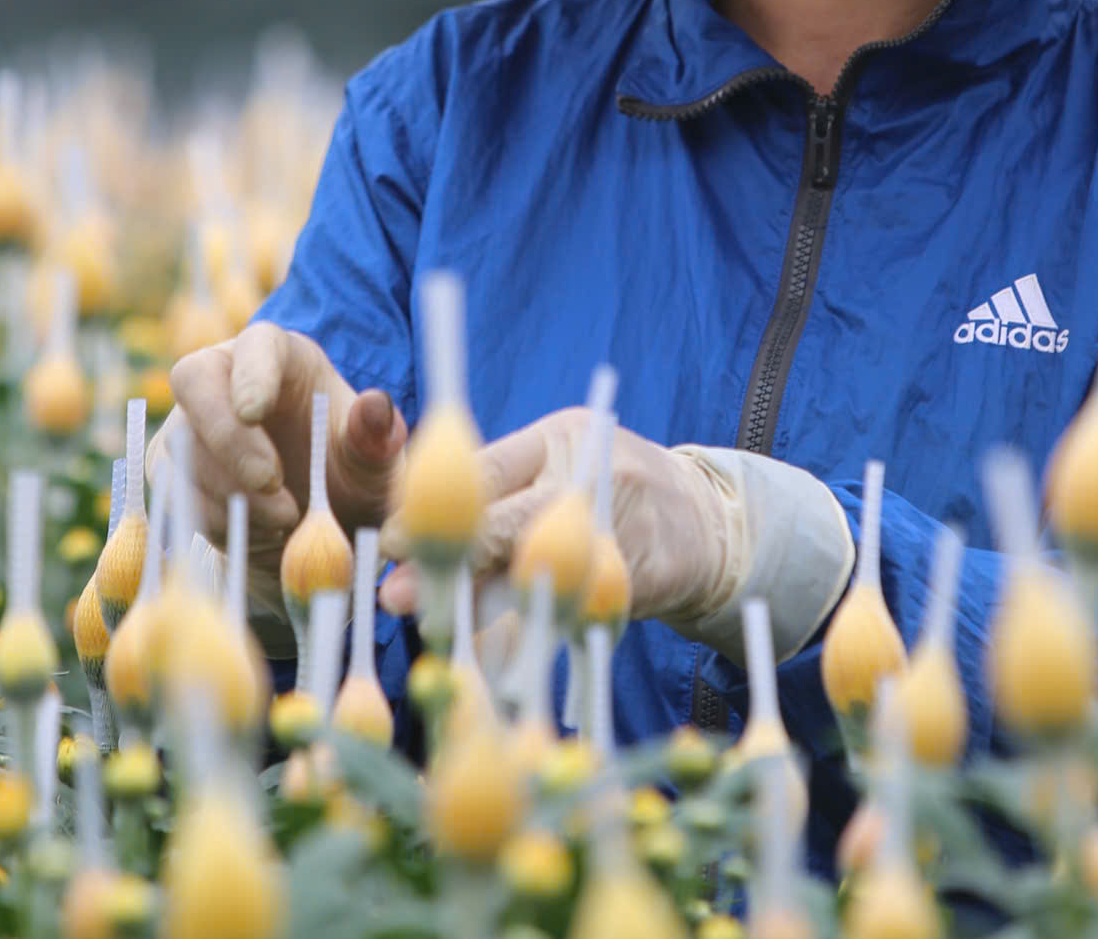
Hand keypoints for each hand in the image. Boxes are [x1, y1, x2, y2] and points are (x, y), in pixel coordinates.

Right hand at [150, 322, 406, 551]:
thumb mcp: (377, 466)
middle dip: (228, 436)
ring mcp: (191, 423)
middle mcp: (226, 378)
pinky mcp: (172, 469)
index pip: (257, 344)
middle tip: (270, 482)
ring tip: (287, 519)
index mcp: (282, 357)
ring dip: (231, 491)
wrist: (315, 529)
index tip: (255, 410)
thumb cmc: (350, 478)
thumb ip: (378, 439)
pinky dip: (217, 520)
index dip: (251, 372)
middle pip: (195, 381)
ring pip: (184, 445)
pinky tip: (262, 532)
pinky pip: (176, 492)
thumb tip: (375, 406)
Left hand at [375, 407, 734, 630]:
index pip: (489, 468)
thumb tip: (408, 538)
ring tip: (436, 632)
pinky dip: (529, 636)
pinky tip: (491, 659)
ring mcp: (617, 530)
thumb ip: (499, 494)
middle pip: (510, 521)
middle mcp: (590, 477)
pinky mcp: (636, 581)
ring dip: (481, 610)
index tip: (389, 539)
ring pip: (536, 575)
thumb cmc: (608, 492)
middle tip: (396, 593)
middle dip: (449, 560)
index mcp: (560, 438)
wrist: (708, 524)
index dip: (435, 506)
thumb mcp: (559, 467)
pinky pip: (571, 613)